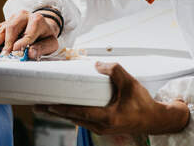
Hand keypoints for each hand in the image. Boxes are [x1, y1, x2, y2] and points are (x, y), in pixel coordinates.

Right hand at [0, 9, 60, 58]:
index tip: (16, 51)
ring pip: (0, 29)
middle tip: (3, 55)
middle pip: (11, 27)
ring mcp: (12, 18)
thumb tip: (31, 53)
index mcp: (37, 20)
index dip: (22, 42)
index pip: (29, 32)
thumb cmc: (45, 37)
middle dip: (6, 43)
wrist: (42, 27)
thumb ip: (42, 48)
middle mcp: (23, 16)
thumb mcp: (50, 43)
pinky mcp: (4, 22)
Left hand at [35, 62, 189, 134]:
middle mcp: (100, 126)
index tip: (46, 103)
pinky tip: (67, 108)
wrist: (155, 119)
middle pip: (72, 118)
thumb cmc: (143, 104)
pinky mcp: (103, 126)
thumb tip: (97, 65)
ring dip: (62, 113)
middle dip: (54, 112)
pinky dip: (73, 114)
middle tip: (38, 105)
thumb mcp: (130, 83)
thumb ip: (114, 71)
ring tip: (46, 106)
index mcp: (106, 118)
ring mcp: (101, 128)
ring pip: (77, 120)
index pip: (77, 112)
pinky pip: (84, 120)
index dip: (60, 108)